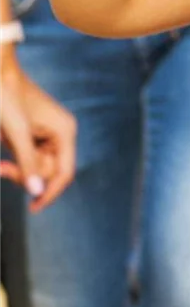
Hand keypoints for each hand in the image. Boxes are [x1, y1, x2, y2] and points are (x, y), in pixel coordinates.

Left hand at [0, 51, 76, 211]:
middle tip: (2, 169)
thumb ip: (27, 163)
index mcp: (64, 132)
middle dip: (27, 175)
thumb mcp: (15, 133)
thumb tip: (37, 192)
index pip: (65, 172)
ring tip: (1, 164)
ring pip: (37, 165)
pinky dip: (15, 161)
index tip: (33, 208)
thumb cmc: (5, 97)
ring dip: (18, 168)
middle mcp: (60, 133)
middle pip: (50, 170)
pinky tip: (4, 160)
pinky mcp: (33, 133)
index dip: (51, 192)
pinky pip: (28, 156)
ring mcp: (47, 133)